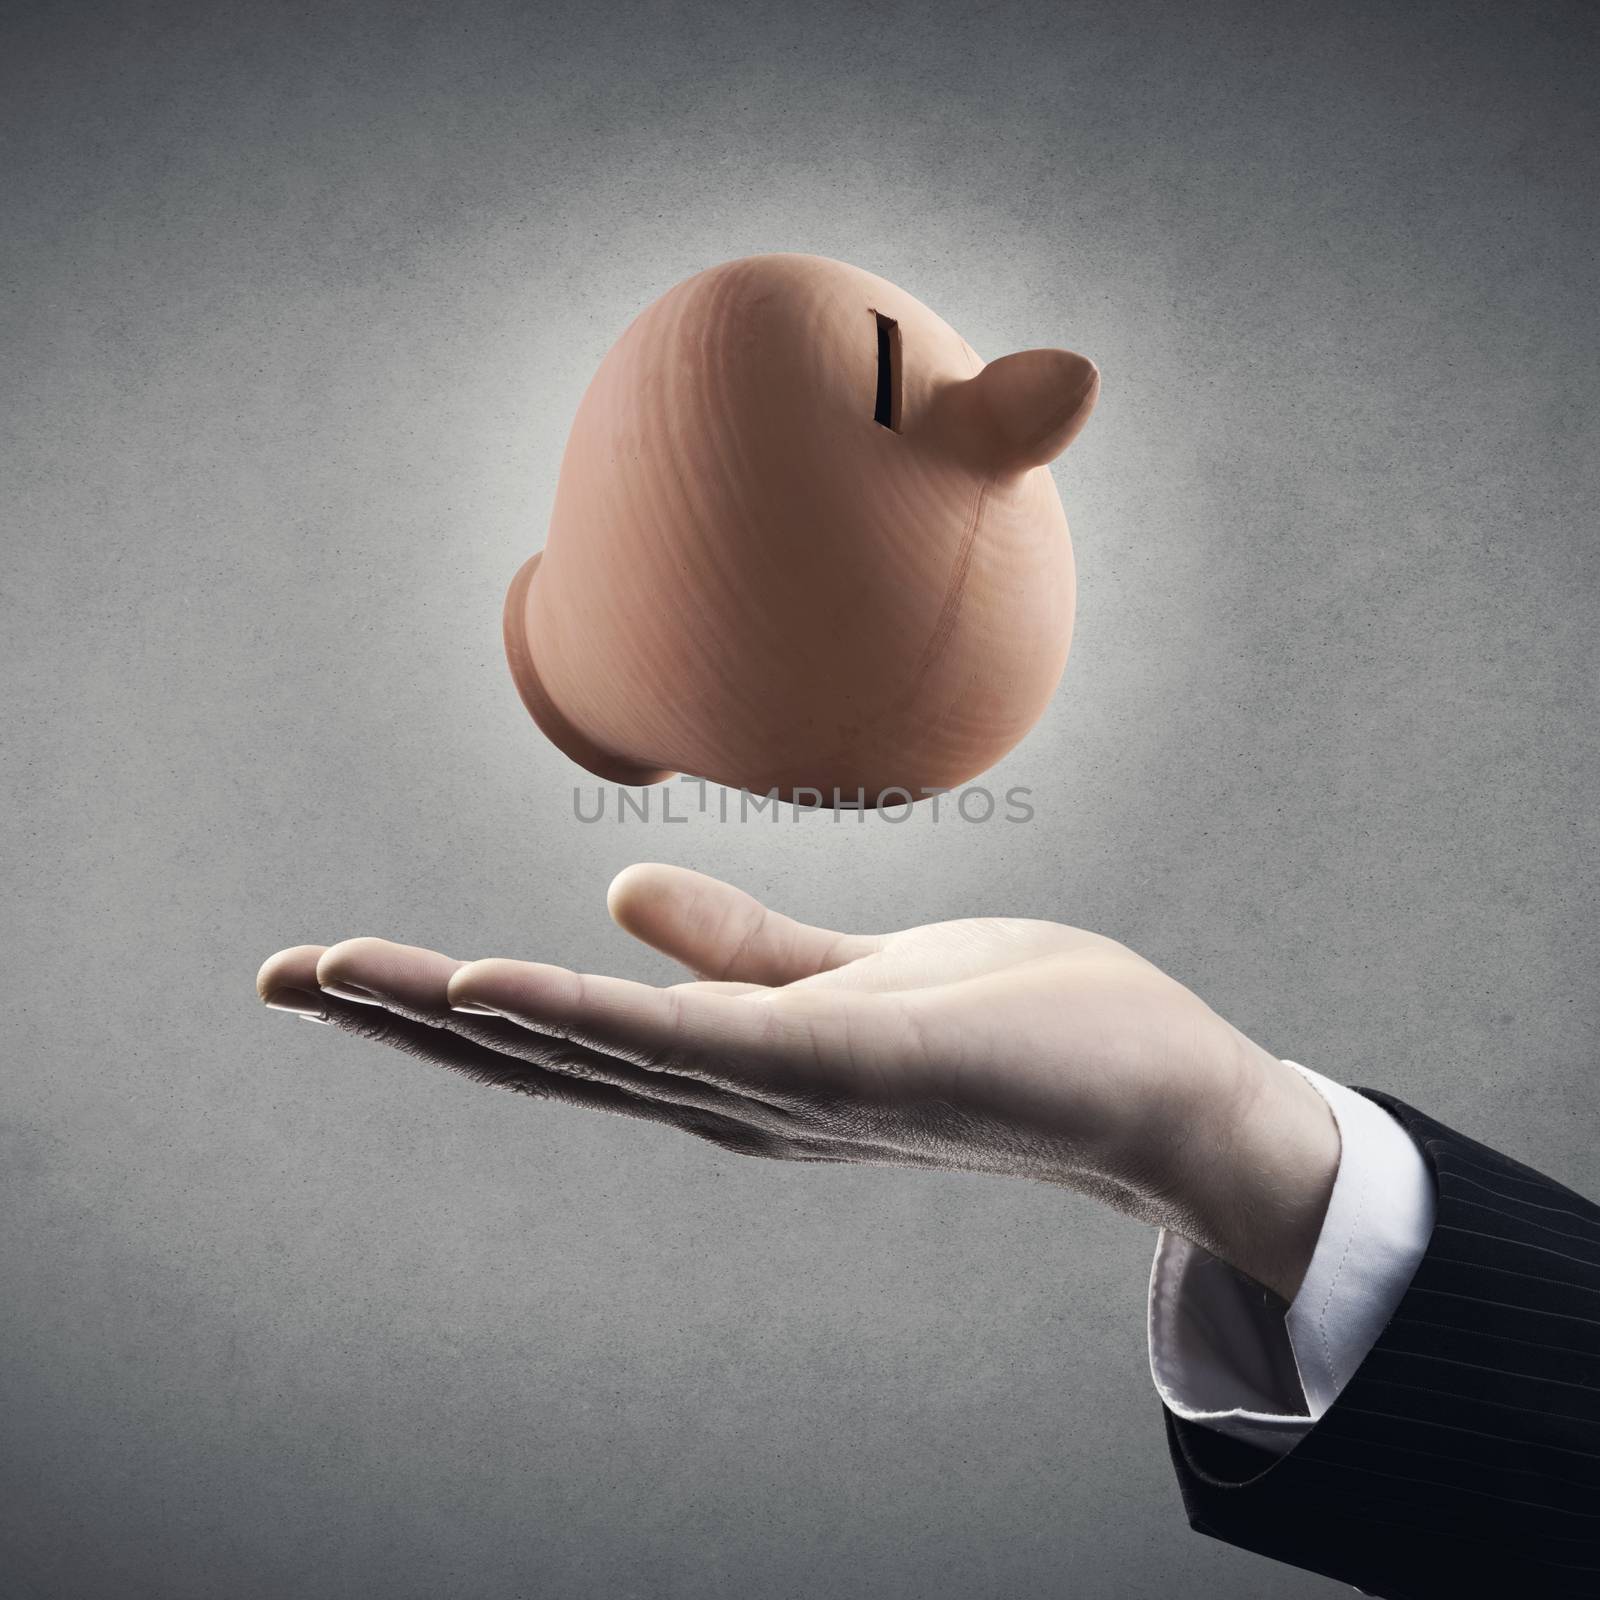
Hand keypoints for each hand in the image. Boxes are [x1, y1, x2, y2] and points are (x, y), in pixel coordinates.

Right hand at [257, 864, 1338, 1298]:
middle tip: (278, 977)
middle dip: (405, 1017)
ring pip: (589, 1050)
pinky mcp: (845, 1066)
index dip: (437, 1008)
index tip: (326, 970)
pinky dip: (587, 1014)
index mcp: (724, 1067)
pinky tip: (496, 982)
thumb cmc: (1000, 1025)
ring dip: (460, 1015)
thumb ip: (734, 947)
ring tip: (341, 975)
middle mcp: (730, 1097)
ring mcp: (781, 1092)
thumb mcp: (840, 974)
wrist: (1149, 1083)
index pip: (555, 1034)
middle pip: (540, 1052)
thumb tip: (612, 900)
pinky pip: (694, 1038)